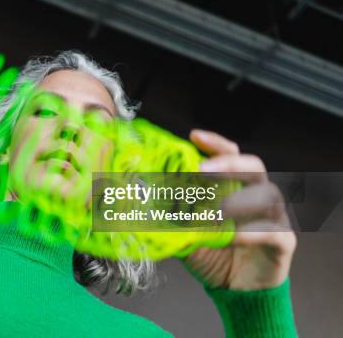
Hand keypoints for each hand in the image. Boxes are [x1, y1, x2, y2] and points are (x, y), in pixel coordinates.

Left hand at [181, 129, 295, 289]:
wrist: (236, 289)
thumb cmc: (213, 253)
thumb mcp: (185, 232)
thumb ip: (171, 216)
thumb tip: (141, 202)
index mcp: (234, 185)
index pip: (230, 154)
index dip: (215, 143)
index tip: (194, 136)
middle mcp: (257, 194)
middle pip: (253, 166)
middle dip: (227, 164)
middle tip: (200, 168)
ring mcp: (274, 216)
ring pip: (266, 196)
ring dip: (237, 200)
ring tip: (213, 210)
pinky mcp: (283, 241)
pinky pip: (271, 230)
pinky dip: (250, 232)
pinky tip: (231, 236)